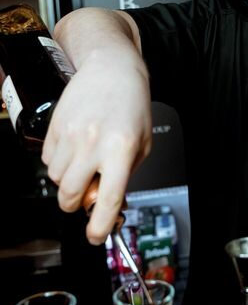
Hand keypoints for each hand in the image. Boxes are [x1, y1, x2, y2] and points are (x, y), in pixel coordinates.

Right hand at [41, 49, 151, 244]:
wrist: (111, 68)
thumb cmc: (132, 103)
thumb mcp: (143, 142)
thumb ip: (127, 173)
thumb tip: (110, 202)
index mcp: (122, 148)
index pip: (108, 198)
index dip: (100, 225)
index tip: (96, 236)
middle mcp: (94, 143)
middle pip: (70, 194)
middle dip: (75, 204)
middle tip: (85, 196)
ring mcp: (71, 134)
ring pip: (56, 179)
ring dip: (67, 181)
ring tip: (84, 163)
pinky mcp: (55, 127)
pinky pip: (47, 160)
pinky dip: (58, 164)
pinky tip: (73, 150)